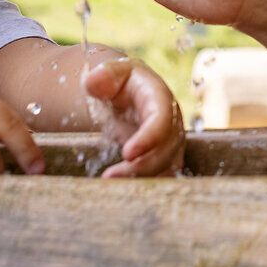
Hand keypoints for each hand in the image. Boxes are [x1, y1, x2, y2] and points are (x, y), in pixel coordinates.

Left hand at [82, 57, 184, 177]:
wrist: (125, 95)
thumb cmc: (118, 83)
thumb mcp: (111, 73)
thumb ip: (103, 75)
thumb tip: (95, 80)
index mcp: (160, 99)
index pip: (162, 119)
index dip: (149, 138)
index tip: (127, 153)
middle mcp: (171, 123)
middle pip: (167, 150)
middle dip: (141, 167)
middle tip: (109, 177)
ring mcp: (169, 143)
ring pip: (167, 168)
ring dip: (142, 181)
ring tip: (111, 185)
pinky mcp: (163, 159)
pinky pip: (161, 177)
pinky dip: (144, 187)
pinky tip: (121, 192)